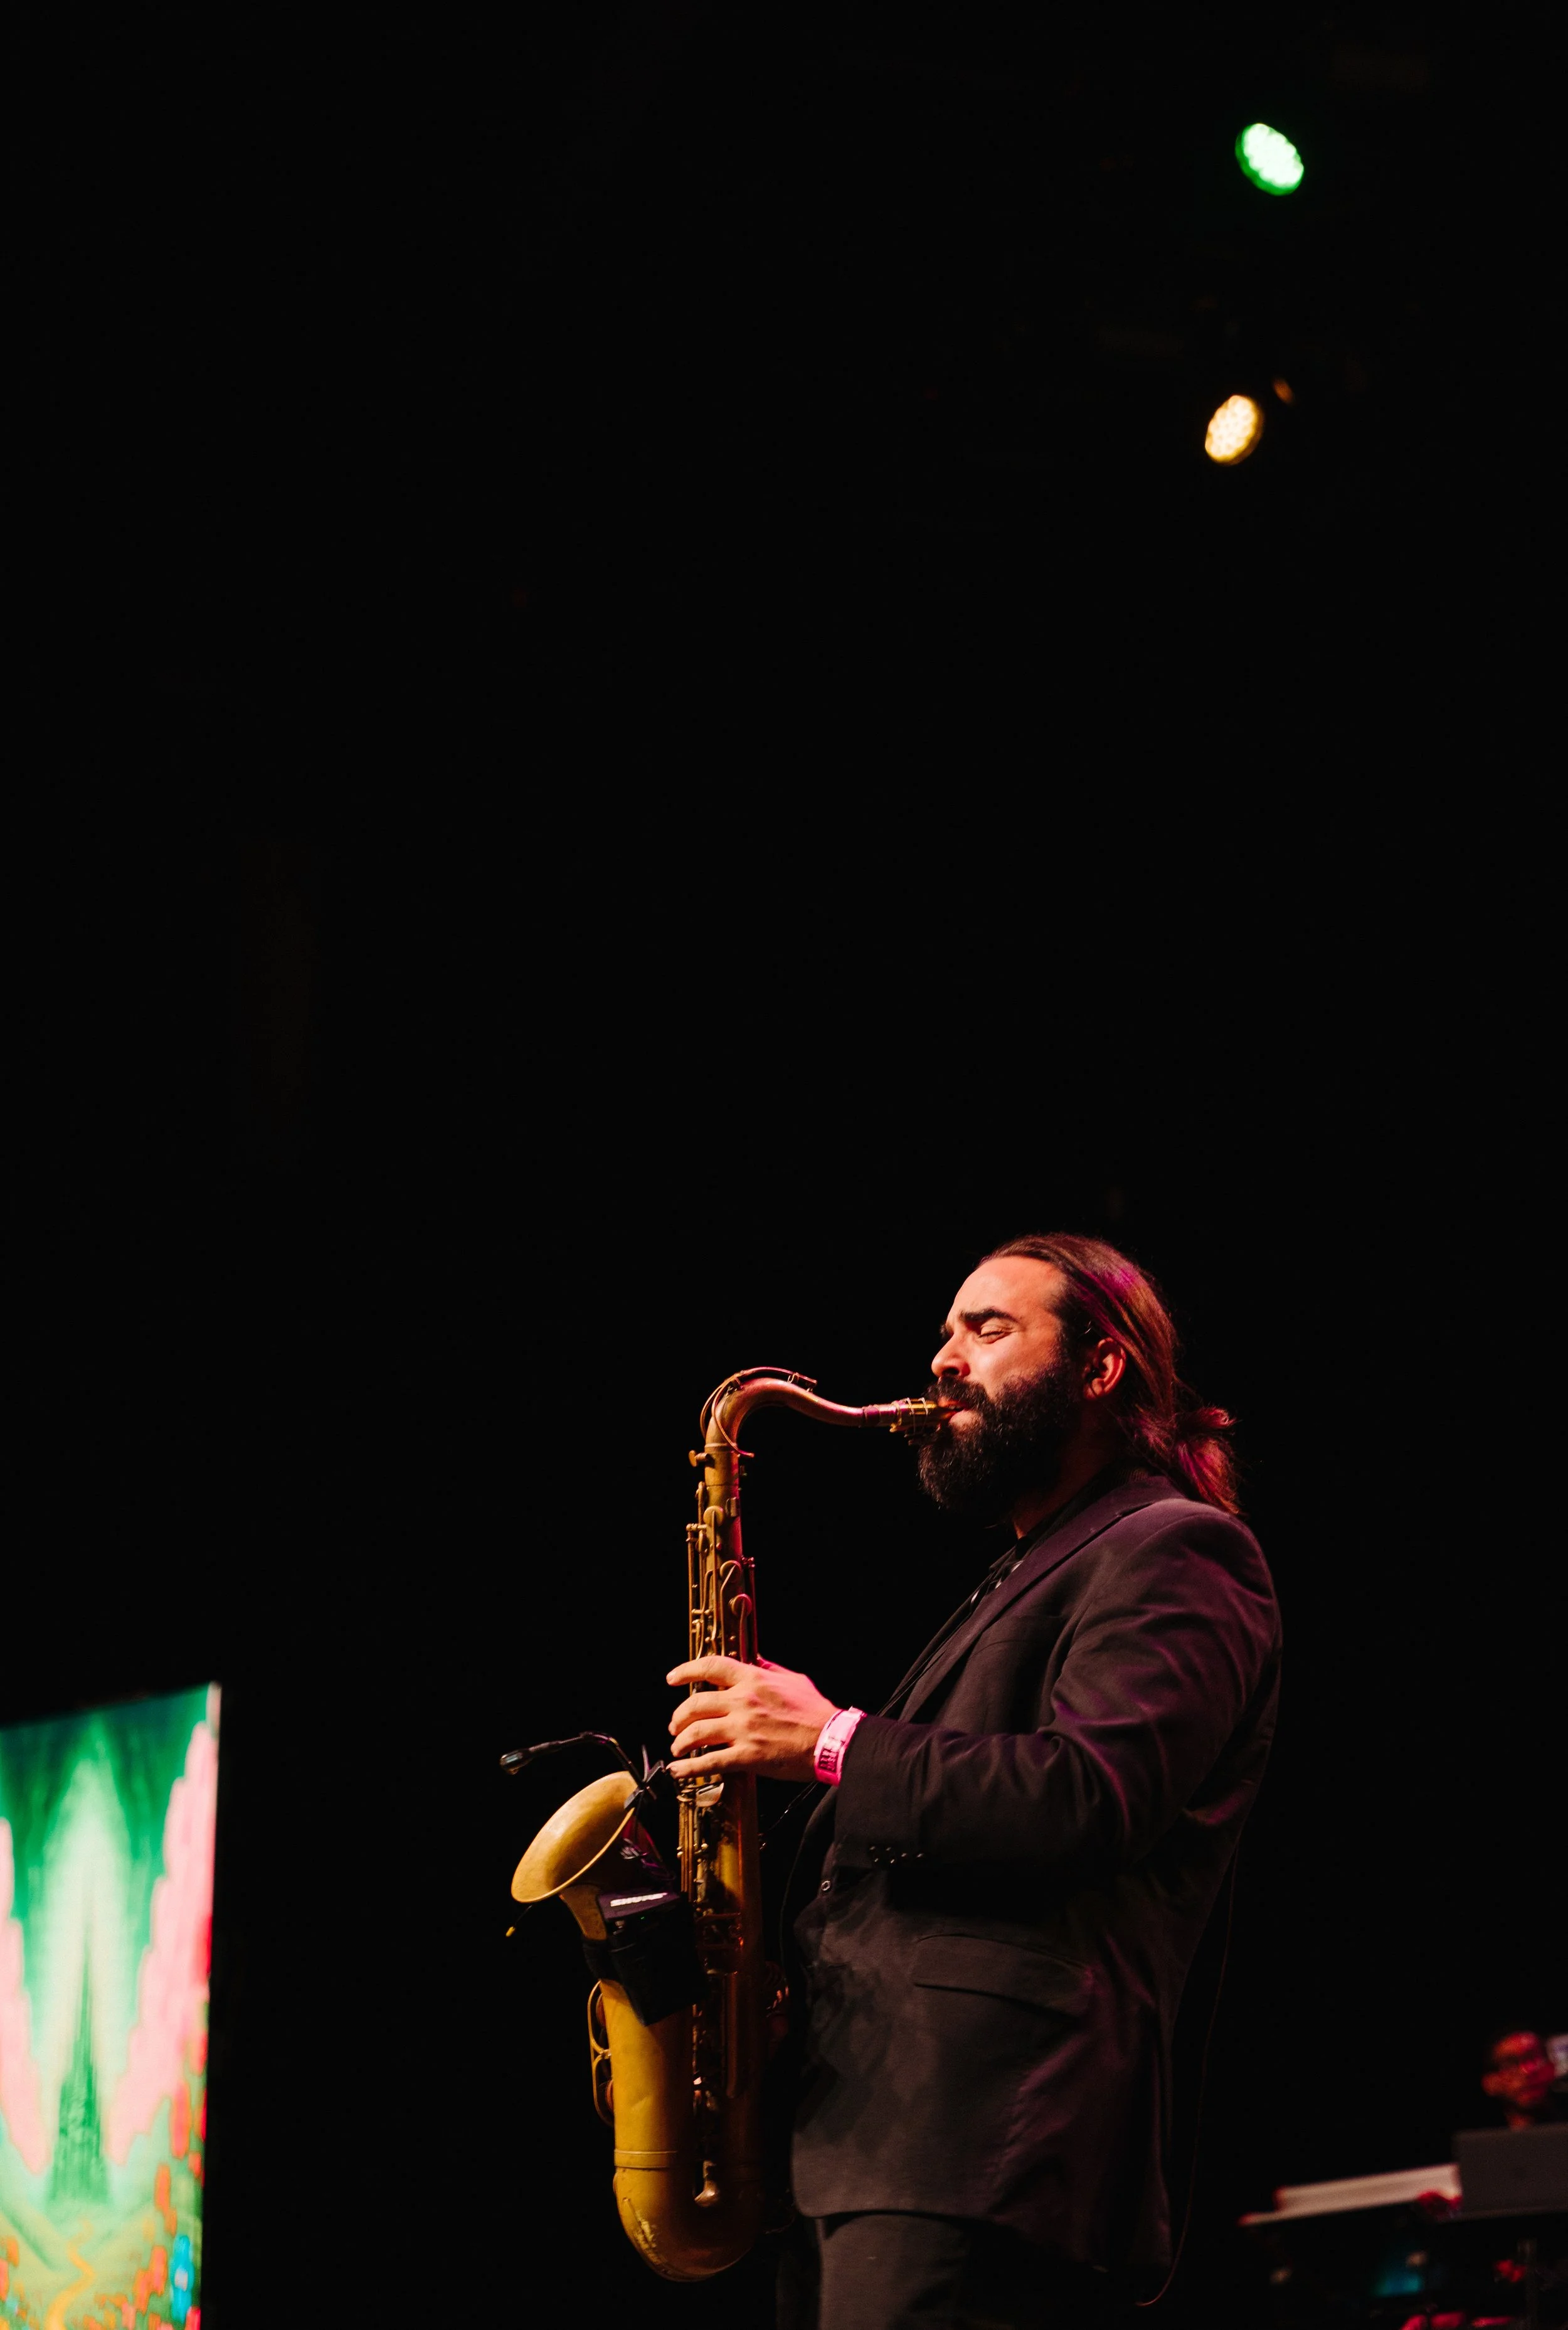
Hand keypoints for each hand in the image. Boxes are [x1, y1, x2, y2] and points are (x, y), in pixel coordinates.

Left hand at [666, 1654, 837, 1782]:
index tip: (673, 1678)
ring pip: (697, 1732)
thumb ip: (768, 1669)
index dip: (686, 1670)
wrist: (830, 1741)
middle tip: (675, 1725)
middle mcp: (743, 1701)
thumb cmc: (815, 1711)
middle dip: (679, 1716)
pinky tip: (678, 1771)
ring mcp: (743, 1729)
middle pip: (695, 1704)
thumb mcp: (792, 1679)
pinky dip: (689, 1768)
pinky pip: (709, 1762)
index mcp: (753, 1679)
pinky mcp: (747, 1756)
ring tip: (677, 1747)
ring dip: (681, 1741)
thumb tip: (755, 1661)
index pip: (711, 1667)